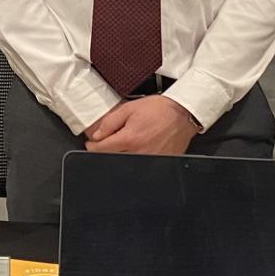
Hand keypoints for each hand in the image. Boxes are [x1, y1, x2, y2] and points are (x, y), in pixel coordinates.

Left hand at [84, 95, 198, 155]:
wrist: (182, 114)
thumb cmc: (160, 110)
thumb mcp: (129, 108)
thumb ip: (110, 122)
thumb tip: (97, 135)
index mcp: (130, 139)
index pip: (101, 150)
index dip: (92, 147)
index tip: (92, 144)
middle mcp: (139, 153)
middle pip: (112, 159)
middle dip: (106, 152)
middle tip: (108, 144)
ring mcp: (150, 161)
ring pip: (125, 165)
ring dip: (120, 156)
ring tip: (126, 145)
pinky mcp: (159, 164)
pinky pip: (141, 167)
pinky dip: (135, 160)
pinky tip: (138, 150)